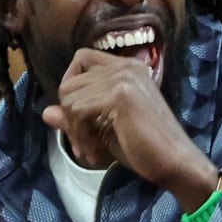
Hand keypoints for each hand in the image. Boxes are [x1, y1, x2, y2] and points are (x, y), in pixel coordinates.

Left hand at [43, 48, 217, 210]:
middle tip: (83, 145)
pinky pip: (78, 110)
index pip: (81, 59)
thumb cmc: (145, 148)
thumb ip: (76, 116)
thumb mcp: (103, 129)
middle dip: (69, 118)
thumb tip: (46, 112)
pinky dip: (80, 135)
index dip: (71, 87)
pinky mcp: (120, 94)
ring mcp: (123, 77)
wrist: (175, 162)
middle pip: (70, 82)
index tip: (77, 119)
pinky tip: (95, 153)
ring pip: (71, 98)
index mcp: (126, 68)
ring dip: (75, 131)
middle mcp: (125, 65)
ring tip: (91, 151)